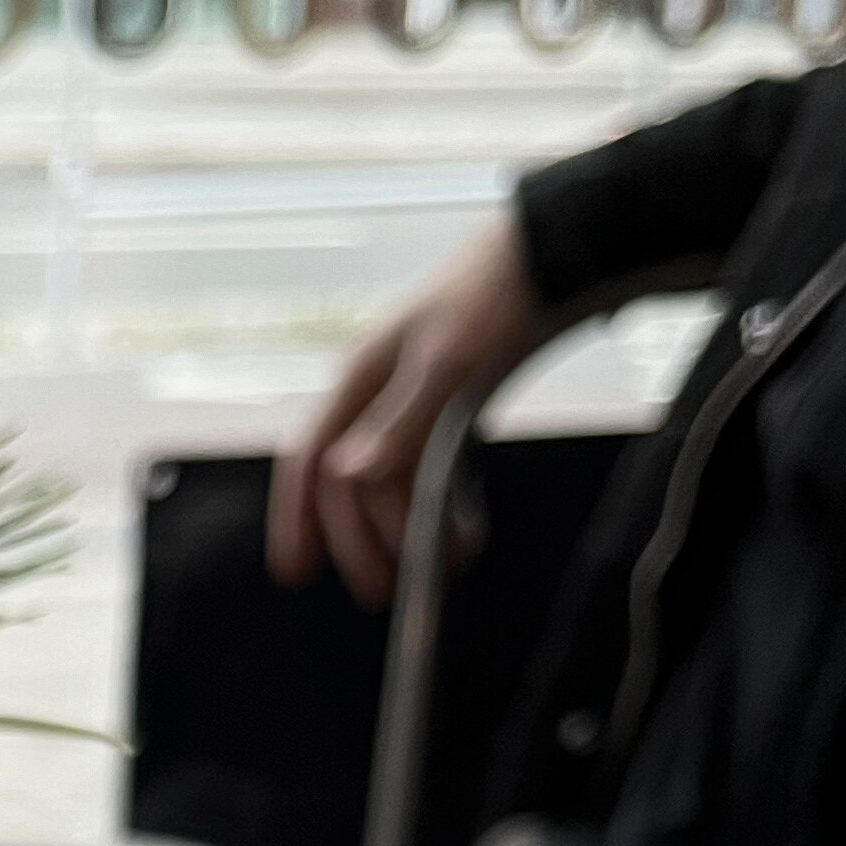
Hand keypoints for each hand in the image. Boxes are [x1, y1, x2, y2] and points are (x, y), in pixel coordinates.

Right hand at [266, 216, 546, 606]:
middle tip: (381, 594)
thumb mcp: (447, 359)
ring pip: (390, 486)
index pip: (308, 459)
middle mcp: (376, 396)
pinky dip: (441, 510)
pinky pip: (431, 474)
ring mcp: (412, 405)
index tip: (296, 573)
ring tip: (440, 570)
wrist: (551, 251)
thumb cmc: (491, 294)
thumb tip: (347, 479)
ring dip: (407, 534)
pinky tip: (464, 534)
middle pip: (348, 486)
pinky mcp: (450, 409)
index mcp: (358, 378)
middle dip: (360, 542)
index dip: (294, 517)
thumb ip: (399, 422)